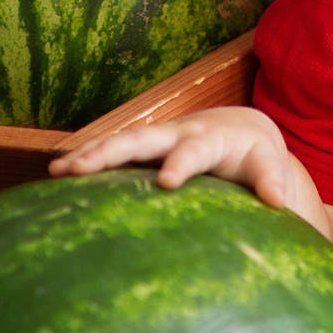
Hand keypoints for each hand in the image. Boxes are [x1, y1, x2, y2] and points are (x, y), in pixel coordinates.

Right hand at [50, 107, 299, 212]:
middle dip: (110, 152)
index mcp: (210, 140)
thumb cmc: (253, 155)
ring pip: (117, 142)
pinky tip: (56, 176)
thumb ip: (272, 180)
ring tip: (56, 172)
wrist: (238, 129)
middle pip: (140, 139)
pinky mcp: (140, 149)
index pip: (193, 151)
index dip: (180, 163)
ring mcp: (154, 139)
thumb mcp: (266, 165)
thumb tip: (277, 202)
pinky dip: (84, 160)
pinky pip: (109, 151)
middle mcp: (176, 133)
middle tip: (81, 170)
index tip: (167, 182)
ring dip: (87, 154)